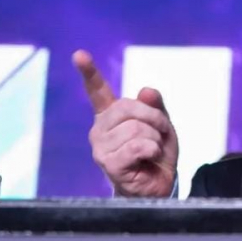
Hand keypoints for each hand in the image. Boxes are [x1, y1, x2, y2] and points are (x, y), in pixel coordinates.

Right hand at [73, 50, 178, 196]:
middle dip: (155, 120)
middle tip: (160, 135)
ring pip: (137, 128)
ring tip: (151, 152)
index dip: (89, 73)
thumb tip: (147, 90)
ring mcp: (101, 147)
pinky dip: (153, 150)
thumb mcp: (162, 126)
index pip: (98, 91)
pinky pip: (139, 145)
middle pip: (129, 108)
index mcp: (111, 116)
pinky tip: (148, 160)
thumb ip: (156, 106)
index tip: (79, 54)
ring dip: (155, 139)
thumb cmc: (156, 155)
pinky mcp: (109, 163)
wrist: (158, 185)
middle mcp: (100, 129)